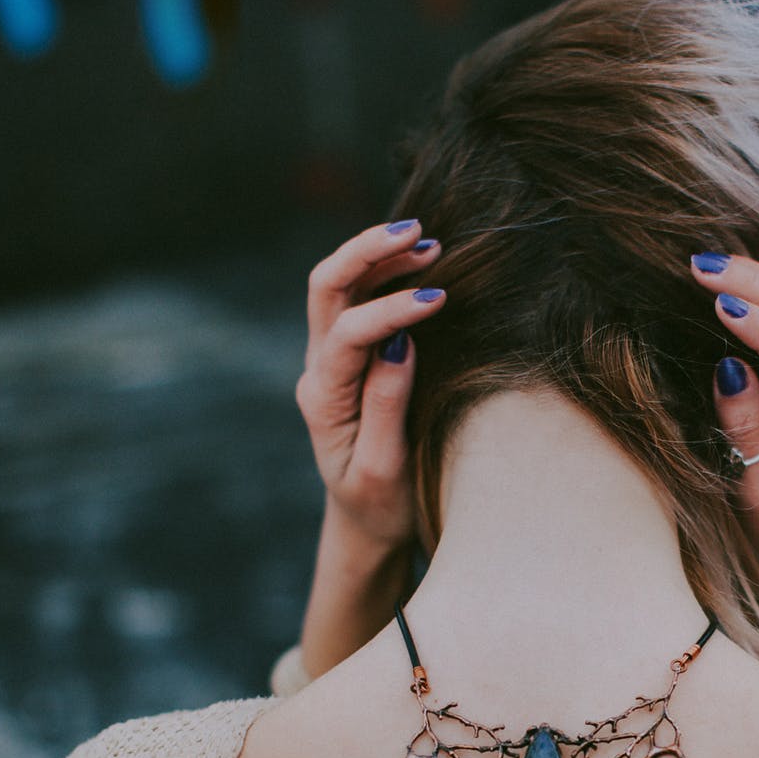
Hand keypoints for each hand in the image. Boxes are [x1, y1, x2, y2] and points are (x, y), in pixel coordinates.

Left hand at [298, 219, 445, 553]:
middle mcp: (319, 371)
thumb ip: (386, 405)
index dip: (392, 310)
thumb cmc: (380, 506)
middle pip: (327, 289)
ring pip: (341, 288)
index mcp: (324, 400)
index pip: (349, 334)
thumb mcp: (383, 469)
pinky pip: (358, 302)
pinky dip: (386, 275)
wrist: (365, 526)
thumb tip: (398, 341)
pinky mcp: (350, 360)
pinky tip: (420, 262)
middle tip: (418, 231)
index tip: (439, 300)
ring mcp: (330, 361)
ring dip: (379, 257)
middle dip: (367, 253)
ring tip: (427, 240)